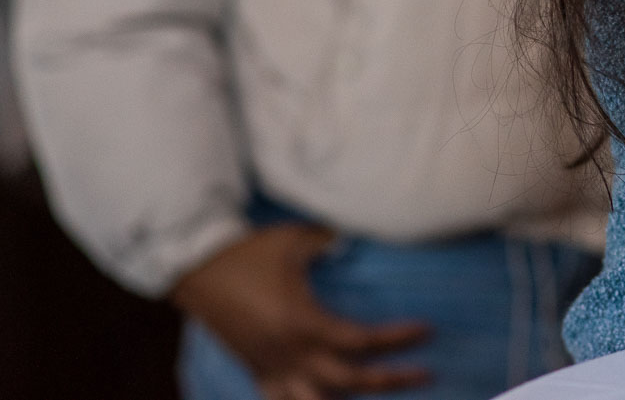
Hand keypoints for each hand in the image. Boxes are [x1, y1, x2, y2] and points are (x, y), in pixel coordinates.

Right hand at [170, 224, 430, 399]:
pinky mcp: (255, 371)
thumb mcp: (297, 240)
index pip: (362, 341)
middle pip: (348, 382)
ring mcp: (270, 367)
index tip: (426, 330)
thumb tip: (356, 246)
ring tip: (381, 394)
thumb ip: (332, 244)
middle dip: (390, 381)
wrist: (197, 267)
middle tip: (426, 374)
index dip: (397, 339)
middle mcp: (289, 353)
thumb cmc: (250, 251)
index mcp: (303, 322)